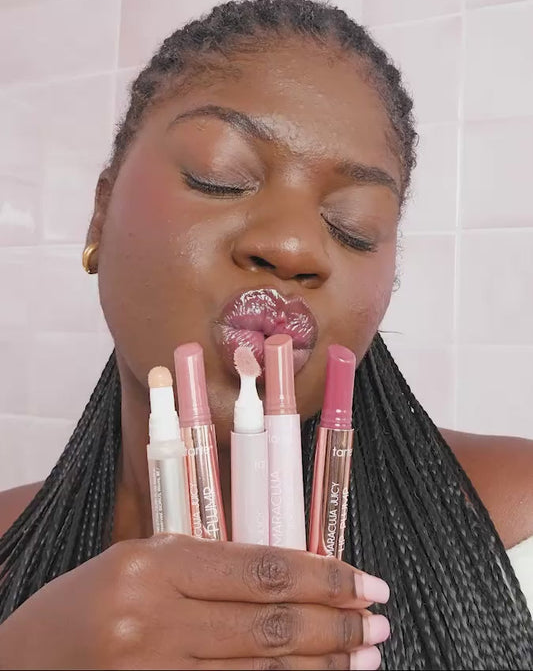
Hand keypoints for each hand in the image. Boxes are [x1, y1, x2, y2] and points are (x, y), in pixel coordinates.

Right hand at [0, 534, 389, 669]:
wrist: (21, 664)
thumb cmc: (85, 602)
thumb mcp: (143, 560)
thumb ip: (210, 566)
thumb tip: (290, 574)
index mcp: (155, 565)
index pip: (261, 569)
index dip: (324, 576)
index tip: (366, 583)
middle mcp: (155, 620)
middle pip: (270, 626)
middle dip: (336, 626)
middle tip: (379, 624)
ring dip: (322, 669)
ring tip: (364, 659)